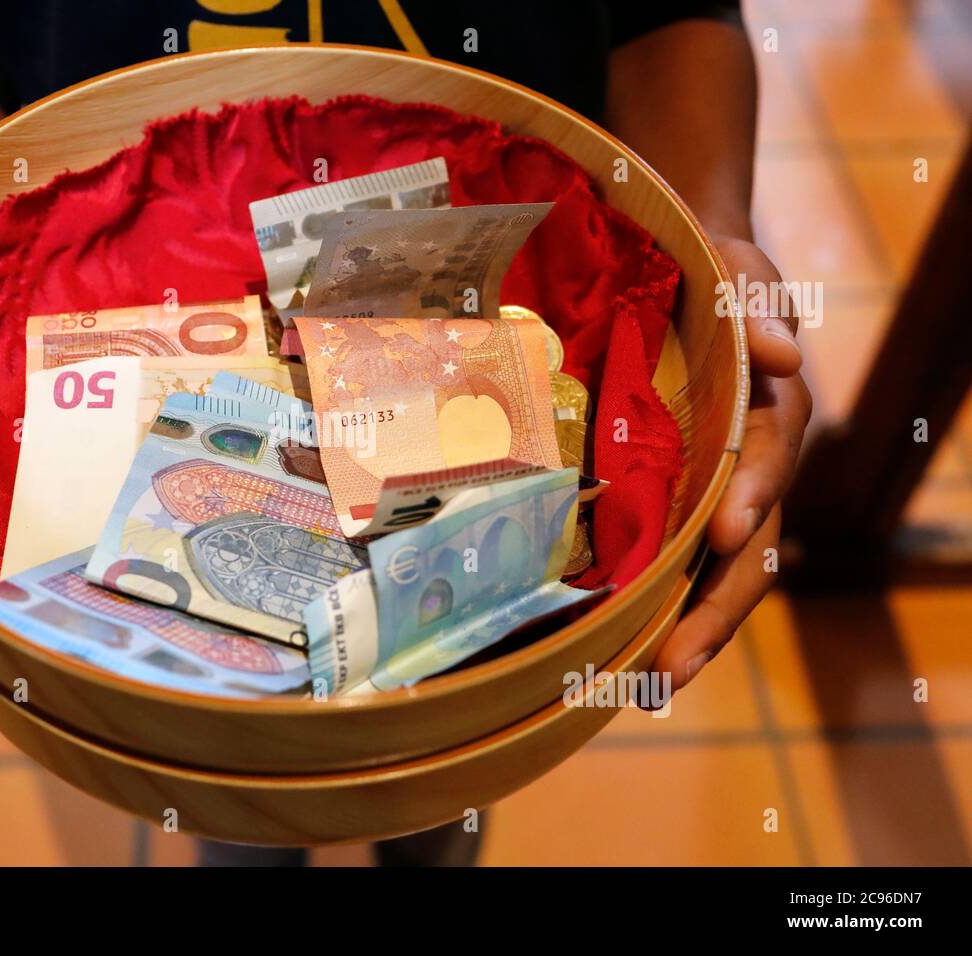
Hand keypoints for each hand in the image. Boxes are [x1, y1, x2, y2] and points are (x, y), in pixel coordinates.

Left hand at [650, 235, 812, 693]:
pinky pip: (664, 564)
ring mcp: (707, 496)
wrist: (680, 284)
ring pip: (707, 577)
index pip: (766, 464)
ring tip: (640, 686)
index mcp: (769, 416)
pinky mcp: (666, 506)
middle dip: (713, 612)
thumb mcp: (738, 273)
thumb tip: (784, 354)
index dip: (750, 497)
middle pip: (745, 552)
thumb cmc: (714, 278)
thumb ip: (756, 306)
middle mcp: (746, 470)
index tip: (724, 534)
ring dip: (682, 633)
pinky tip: (609, 653)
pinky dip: (647, 609)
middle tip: (672, 668)